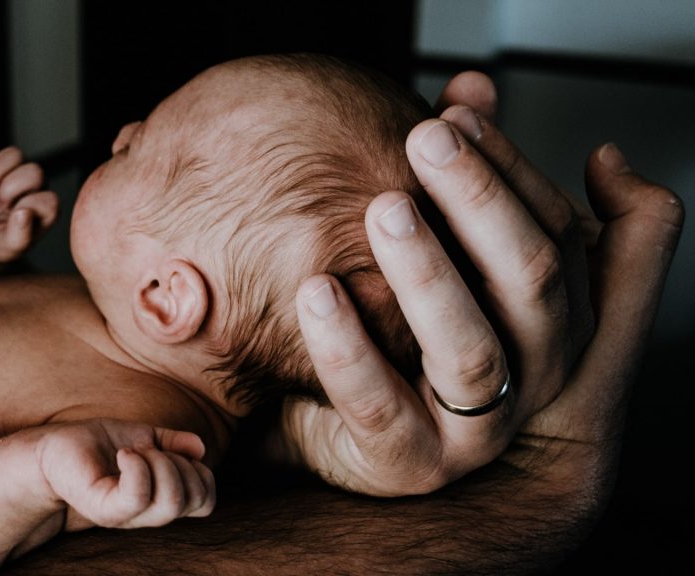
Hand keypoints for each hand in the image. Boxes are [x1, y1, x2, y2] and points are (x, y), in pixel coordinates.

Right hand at [0, 145, 58, 288]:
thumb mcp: (9, 247)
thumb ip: (20, 235)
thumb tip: (24, 212)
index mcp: (43, 208)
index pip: (49, 198)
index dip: (29, 206)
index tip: (11, 217)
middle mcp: (33, 187)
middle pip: (34, 171)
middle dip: (11, 188)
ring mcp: (10, 172)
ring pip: (13, 154)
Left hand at [35, 419, 214, 529]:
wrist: (54, 448)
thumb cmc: (97, 444)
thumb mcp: (145, 436)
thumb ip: (174, 443)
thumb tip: (200, 448)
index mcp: (160, 498)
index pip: (205, 501)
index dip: (202, 473)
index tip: (173, 451)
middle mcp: (147, 512)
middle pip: (193, 500)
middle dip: (181, 463)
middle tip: (150, 449)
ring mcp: (126, 514)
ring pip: (171, 500)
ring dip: (161, 463)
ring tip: (134, 451)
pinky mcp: (104, 509)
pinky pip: (137, 496)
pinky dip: (137, 466)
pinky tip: (123, 453)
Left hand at [283, 72, 683, 495]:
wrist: (357, 435)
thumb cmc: (410, 332)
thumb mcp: (451, 254)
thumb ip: (467, 176)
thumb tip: (469, 85)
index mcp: (555, 316)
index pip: (557, 230)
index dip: (509, 166)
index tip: (452, 112)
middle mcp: (534, 370)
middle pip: (531, 278)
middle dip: (481, 200)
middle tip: (424, 139)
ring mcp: (477, 426)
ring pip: (469, 347)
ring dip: (427, 272)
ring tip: (383, 209)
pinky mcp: (411, 462)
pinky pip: (377, 403)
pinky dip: (346, 345)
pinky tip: (315, 290)